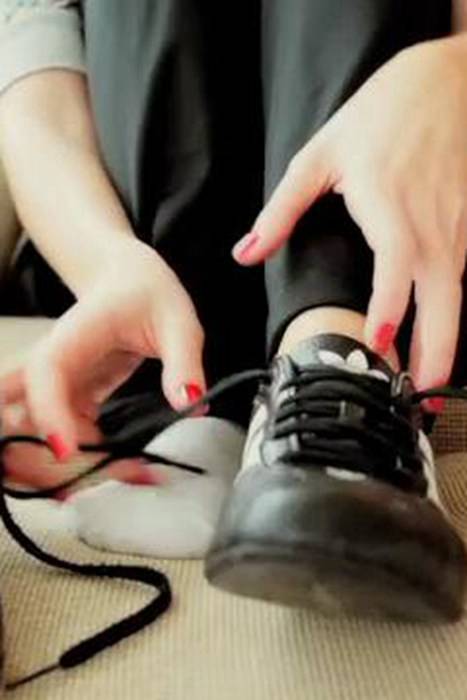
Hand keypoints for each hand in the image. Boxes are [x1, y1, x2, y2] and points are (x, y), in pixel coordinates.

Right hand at [0, 239, 205, 485]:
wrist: (127, 281)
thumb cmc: (148, 293)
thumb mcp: (178, 321)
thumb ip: (184, 360)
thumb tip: (189, 402)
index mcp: (74, 335)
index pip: (46, 373)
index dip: (49, 412)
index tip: (67, 450)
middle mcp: (53, 364)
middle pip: (20, 415)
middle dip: (46, 457)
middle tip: (109, 477)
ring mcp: (56, 387)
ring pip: (32, 436)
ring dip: (66, 468)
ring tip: (129, 476)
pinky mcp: (67, 402)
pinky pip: (62, 440)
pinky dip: (86, 463)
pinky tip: (130, 472)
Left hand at [233, 36, 466, 396]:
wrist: (445, 81)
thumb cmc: (380, 115)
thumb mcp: (320, 155)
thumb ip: (282, 210)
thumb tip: (246, 252)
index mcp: (390, 208)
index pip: (396, 265)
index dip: (391, 305)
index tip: (379, 342)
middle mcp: (431, 225)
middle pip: (443, 297)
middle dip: (437, 349)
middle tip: (422, 394)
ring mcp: (458, 226)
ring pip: (458, 293)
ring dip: (447, 339)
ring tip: (431, 381)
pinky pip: (465, 274)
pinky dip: (455, 308)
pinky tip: (443, 335)